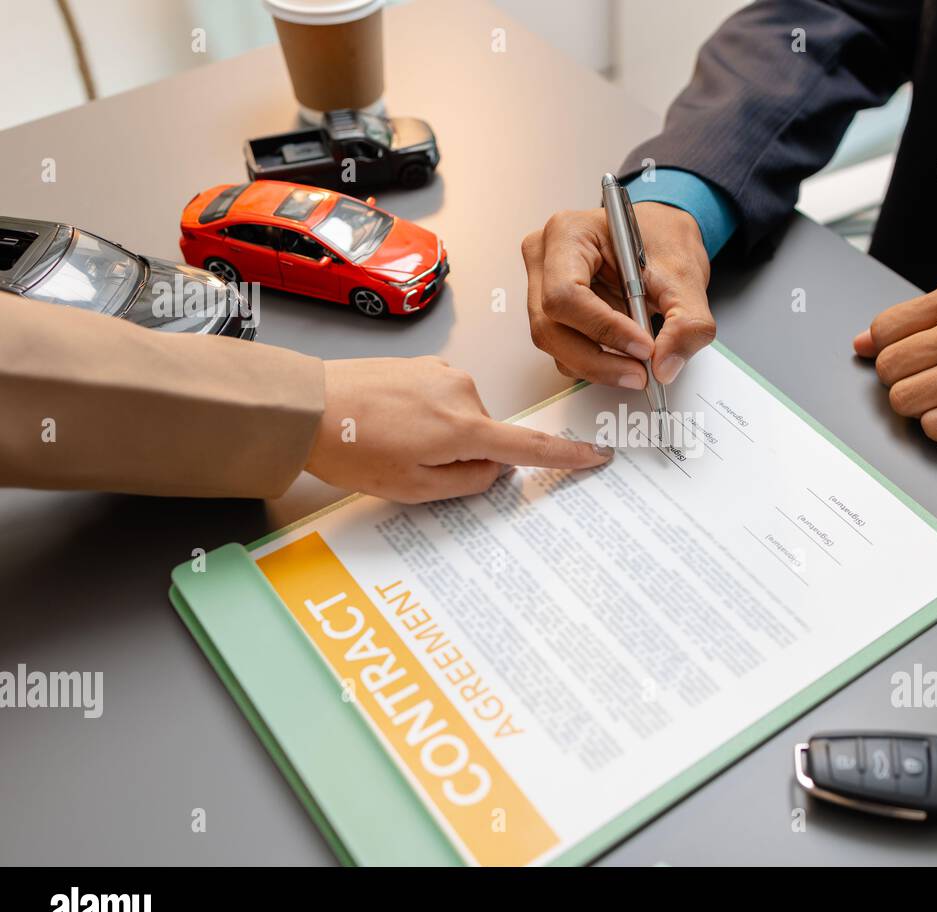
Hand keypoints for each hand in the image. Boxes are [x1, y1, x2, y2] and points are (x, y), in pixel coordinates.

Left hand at [306, 356, 611, 502]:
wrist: (306, 405)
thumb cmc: (351, 448)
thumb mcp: (412, 488)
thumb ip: (464, 483)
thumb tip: (492, 470)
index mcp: (463, 427)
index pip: (529, 447)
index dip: (566, 455)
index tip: (595, 456)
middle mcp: (462, 392)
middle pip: (488, 437)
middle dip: (464, 456)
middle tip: (413, 465)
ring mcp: (443, 373)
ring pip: (465, 418)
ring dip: (442, 435)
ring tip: (394, 441)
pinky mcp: (426, 363)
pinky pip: (444, 400)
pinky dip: (427, 416)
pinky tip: (392, 422)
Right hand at [521, 202, 713, 387]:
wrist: (659, 236)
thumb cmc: (662, 240)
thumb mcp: (686, 277)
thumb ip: (686, 323)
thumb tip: (665, 367)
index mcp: (569, 234)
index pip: (566, 294)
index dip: (604, 328)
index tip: (644, 347)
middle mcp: (543, 258)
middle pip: (550, 327)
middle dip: (598, 360)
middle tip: (641, 373)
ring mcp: (540, 286)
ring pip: (554, 344)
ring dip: (597, 365)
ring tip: (637, 366)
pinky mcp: (549, 311)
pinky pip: (562, 348)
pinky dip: (594, 362)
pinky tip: (623, 357)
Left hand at [853, 277, 936, 446]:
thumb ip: (923, 320)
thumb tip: (861, 343)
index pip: (884, 328)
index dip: (886, 351)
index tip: (906, 360)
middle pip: (888, 368)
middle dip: (901, 382)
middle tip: (930, 383)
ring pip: (904, 401)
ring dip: (921, 408)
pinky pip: (934, 428)